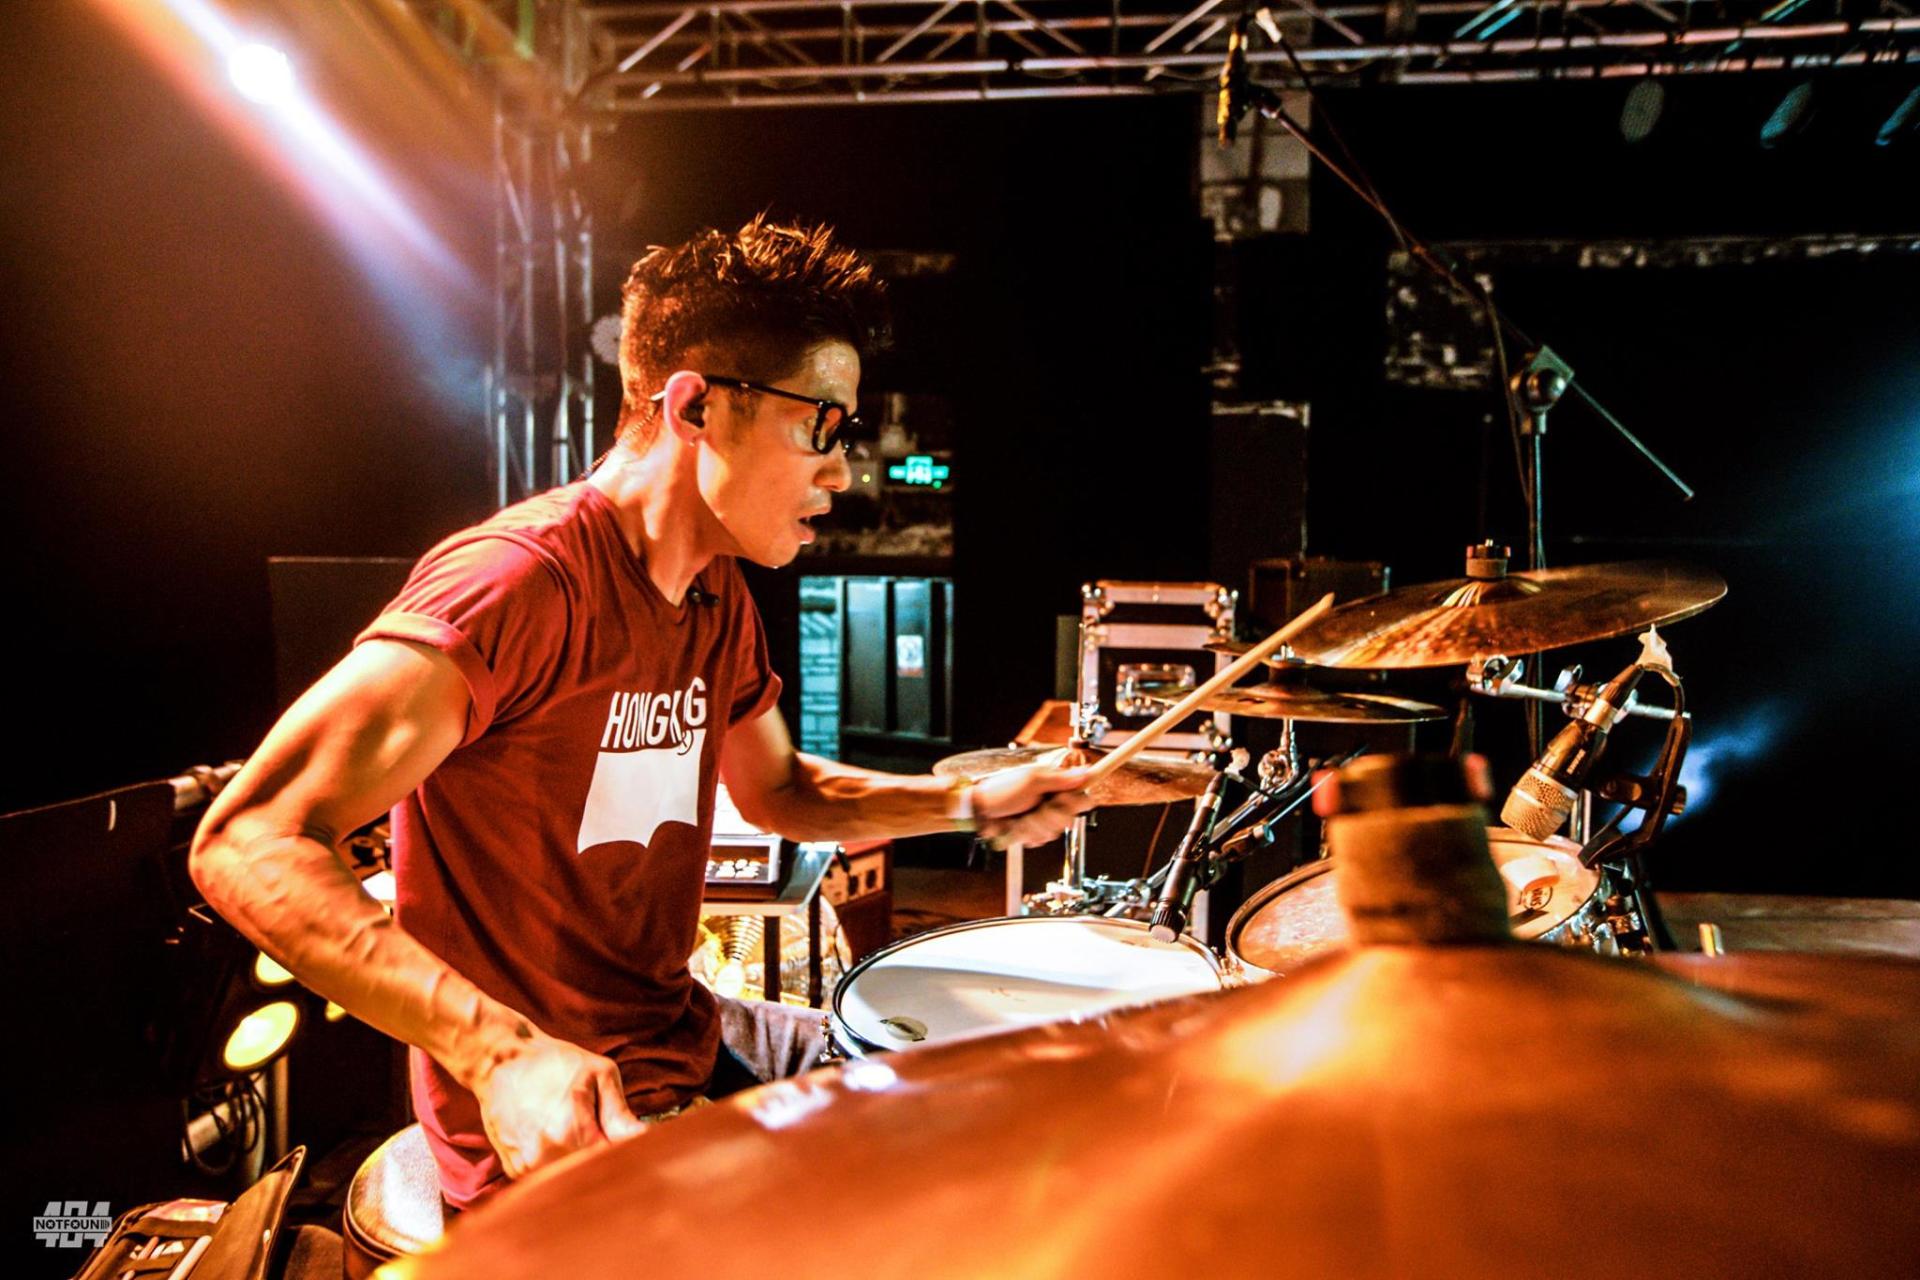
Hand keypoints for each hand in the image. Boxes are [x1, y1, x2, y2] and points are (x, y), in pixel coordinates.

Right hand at [470, 1030, 645, 1178]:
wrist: (499, 1061)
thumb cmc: (553, 1062)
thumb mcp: (598, 1075)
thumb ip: (621, 1114)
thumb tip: (646, 1140)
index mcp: (570, 1132)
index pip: (613, 1163)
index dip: (629, 1159)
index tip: (636, 1148)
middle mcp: (544, 1156)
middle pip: (590, 1177)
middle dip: (606, 1164)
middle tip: (610, 1140)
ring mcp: (526, 1167)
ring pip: (569, 1181)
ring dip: (582, 1168)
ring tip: (580, 1135)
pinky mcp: (515, 1171)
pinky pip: (548, 1178)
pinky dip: (560, 1166)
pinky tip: (561, 1143)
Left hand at [969, 765, 1096, 849]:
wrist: (980, 810)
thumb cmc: (1001, 791)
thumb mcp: (1031, 781)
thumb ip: (1059, 779)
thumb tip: (1085, 772)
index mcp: (1055, 785)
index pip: (1082, 796)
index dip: (1073, 803)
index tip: (1059, 800)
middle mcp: (1052, 801)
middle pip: (1068, 818)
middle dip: (1048, 817)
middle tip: (1034, 808)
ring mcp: (1043, 818)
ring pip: (1053, 832)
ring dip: (1034, 826)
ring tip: (1021, 817)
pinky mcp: (1034, 831)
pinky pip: (1040, 840)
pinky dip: (1027, 835)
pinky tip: (1018, 826)